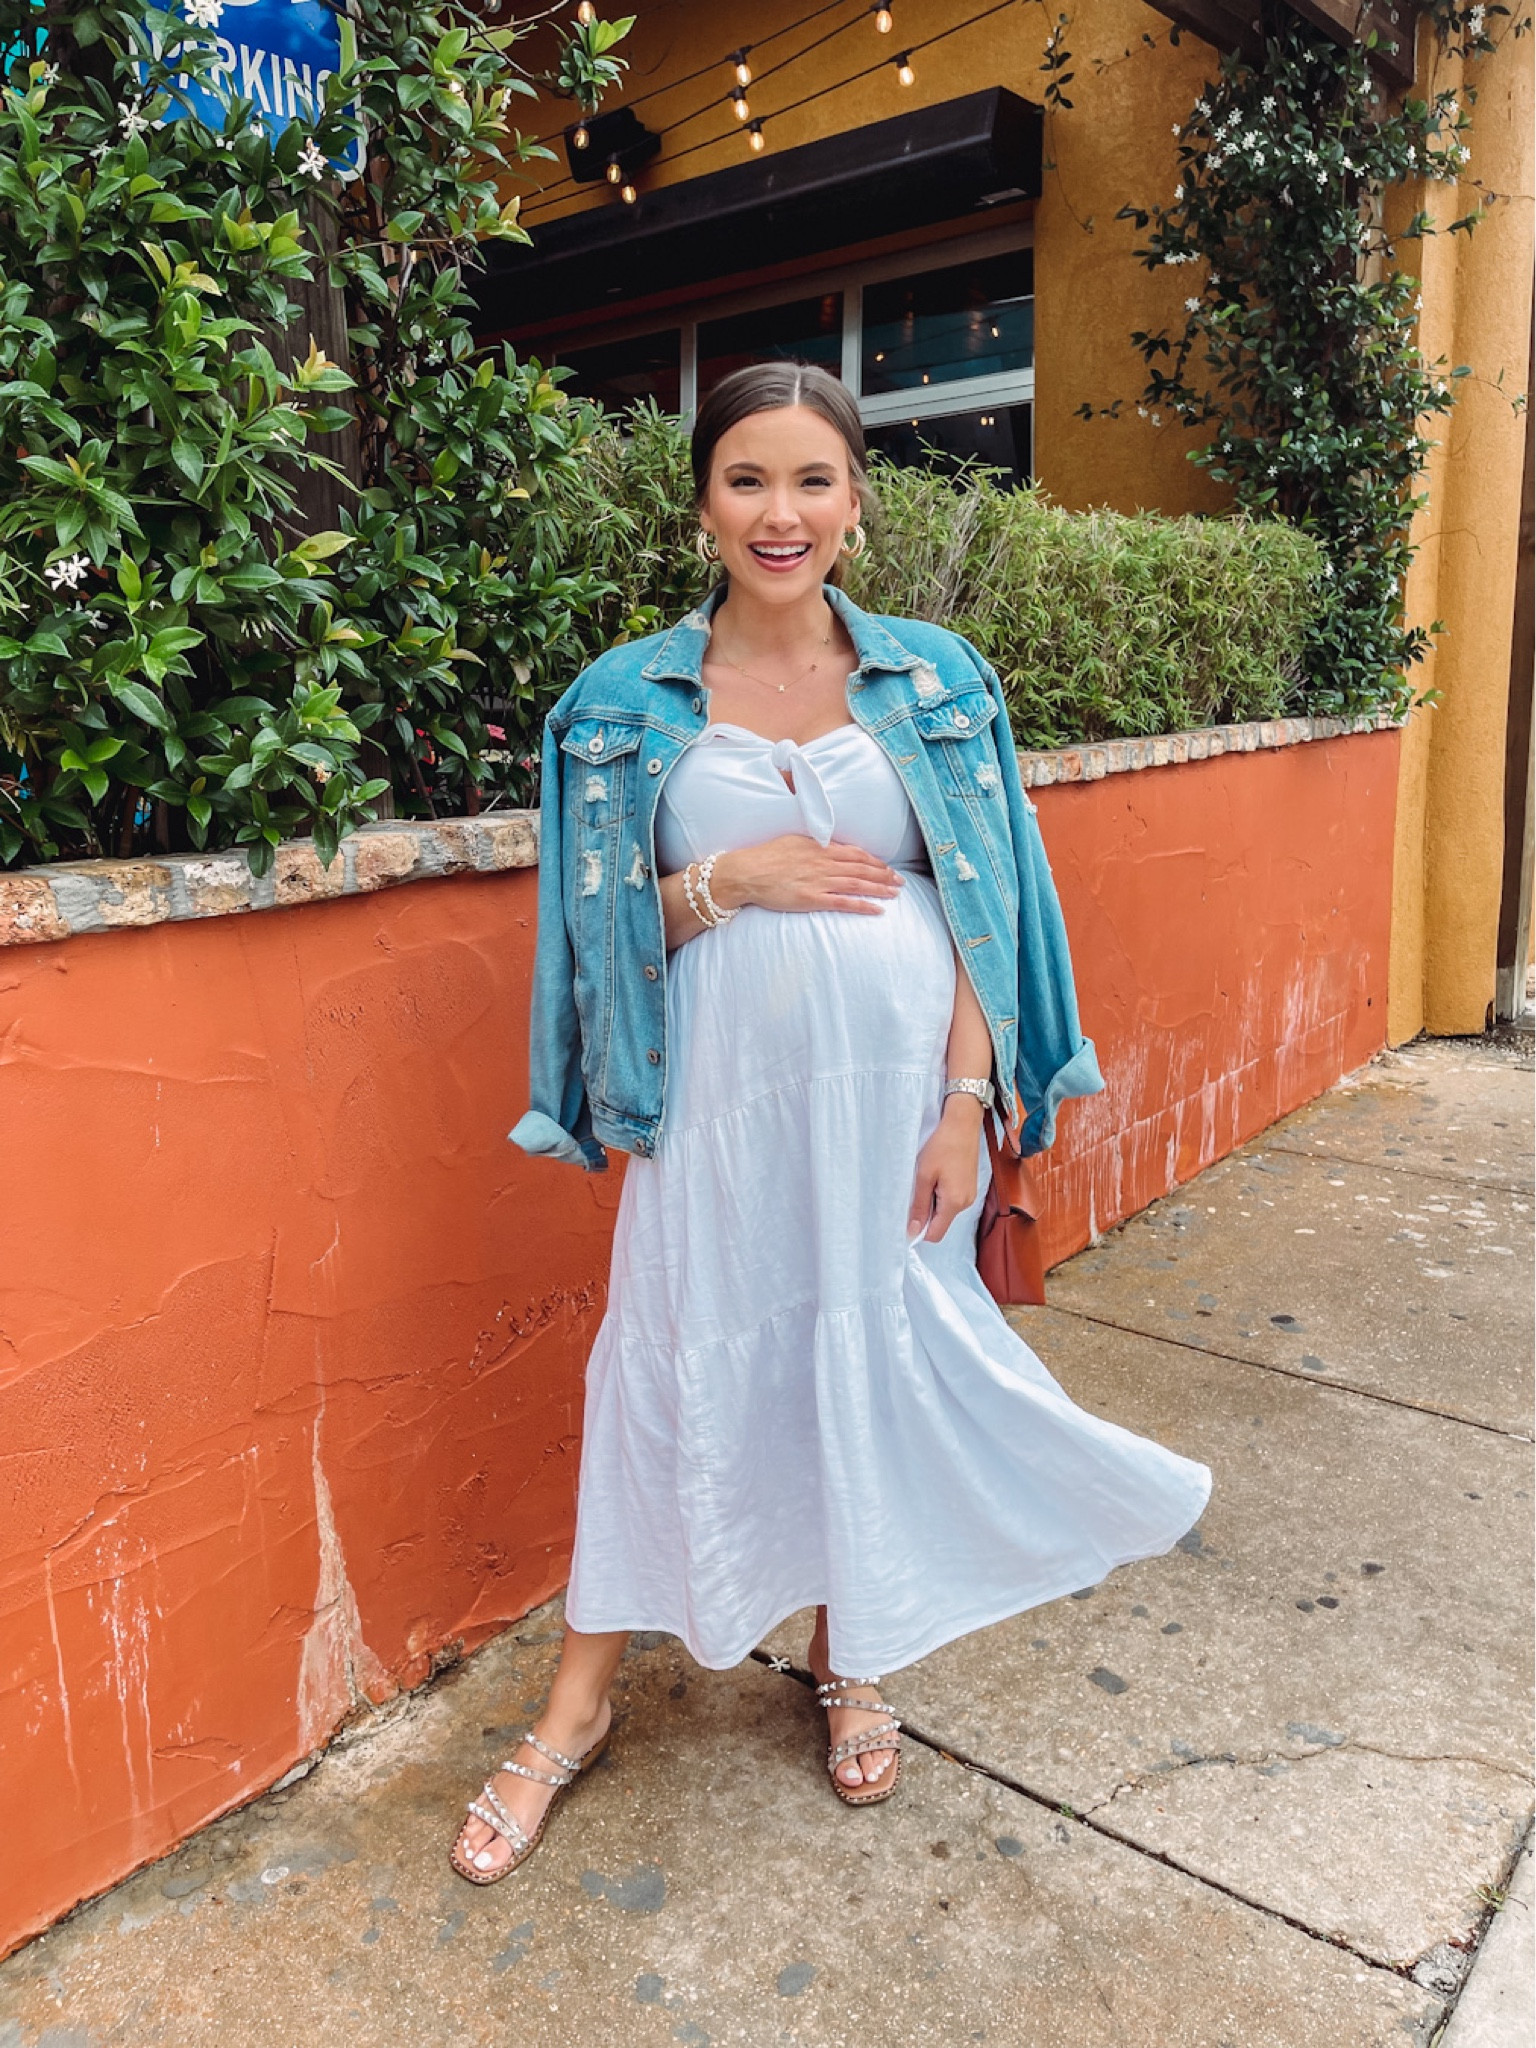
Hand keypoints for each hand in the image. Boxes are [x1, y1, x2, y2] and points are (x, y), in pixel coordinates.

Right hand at [712, 834, 903, 915]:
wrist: (747, 872)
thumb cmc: (766, 856)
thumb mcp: (793, 841)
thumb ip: (815, 845)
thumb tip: (830, 847)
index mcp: (820, 848)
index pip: (856, 854)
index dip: (875, 861)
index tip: (887, 867)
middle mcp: (824, 863)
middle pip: (862, 868)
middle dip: (884, 875)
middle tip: (900, 881)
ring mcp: (819, 881)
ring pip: (858, 884)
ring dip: (880, 889)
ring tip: (896, 893)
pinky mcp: (812, 899)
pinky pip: (844, 903)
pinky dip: (863, 905)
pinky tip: (877, 909)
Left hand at [907, 1097, 983, 1242]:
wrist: (962, 1124)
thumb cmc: (942, 1146)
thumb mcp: (924, 1176)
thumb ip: (919, 1206)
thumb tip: (913, 1231)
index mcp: (954, 1203)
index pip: (936, 1234)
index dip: (919, 1230)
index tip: (907, 1216)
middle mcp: (966, 1203)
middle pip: (941, 1223)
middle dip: (925, 1214)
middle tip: (915, 1190)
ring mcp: (970, 1195)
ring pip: (946, 1211)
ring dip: (932, 1201)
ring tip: (927, 1179)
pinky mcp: (969, 1186)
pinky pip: (952, 1200)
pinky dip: (941, 1194)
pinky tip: (936, 1175)